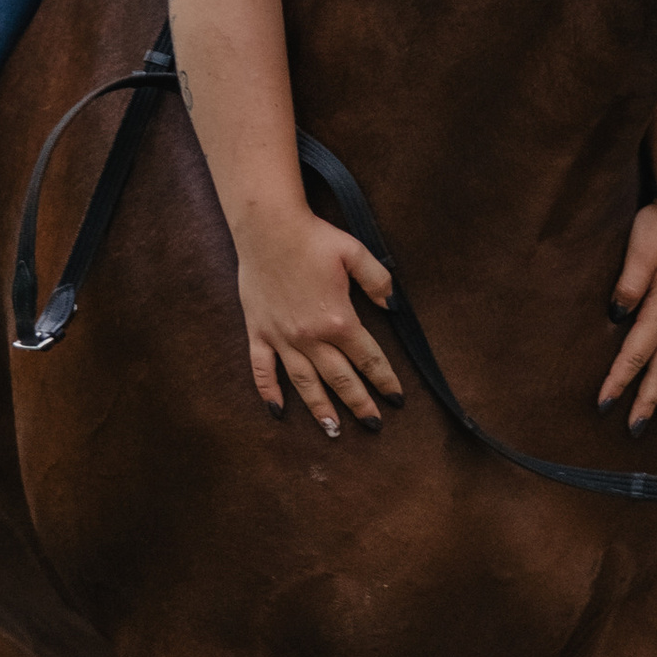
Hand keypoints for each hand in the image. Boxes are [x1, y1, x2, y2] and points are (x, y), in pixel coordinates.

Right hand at [234, 205, 403, 436]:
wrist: (267, 227)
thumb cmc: (313, 237)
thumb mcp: (355, 253)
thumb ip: (379, 280)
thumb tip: (393, 305)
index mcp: (338, 319)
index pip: (368, 358)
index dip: (385, 380)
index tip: (397, 398)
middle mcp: (310, 337)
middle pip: (340, 379)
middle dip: (360, 404)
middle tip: (374, 424)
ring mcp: (282, 337)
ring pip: (304, 383)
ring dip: (320, 409)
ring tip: (333, 430)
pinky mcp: (258, 332)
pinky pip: (262, 369)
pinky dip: (269, 392)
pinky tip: (278, 411)